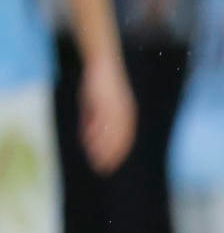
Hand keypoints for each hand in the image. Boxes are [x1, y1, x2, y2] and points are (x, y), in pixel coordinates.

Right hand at [77, 57, 133, 174]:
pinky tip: (88, 144)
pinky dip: (95, 133)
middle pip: (120, 138)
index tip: (110, 166)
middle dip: (112, 155)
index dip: (118, 153)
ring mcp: (115, 107)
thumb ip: (93, 122)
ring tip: (95, 161)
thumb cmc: (100, 85)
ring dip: (102, 148)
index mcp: (127, 113)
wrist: (103, 63)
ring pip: (111, 132)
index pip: (125, 138)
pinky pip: (101, 121)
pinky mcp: (104, 101)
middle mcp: (124, 112)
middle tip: (104, 170)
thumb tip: (87, 138)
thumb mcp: (96, 105)